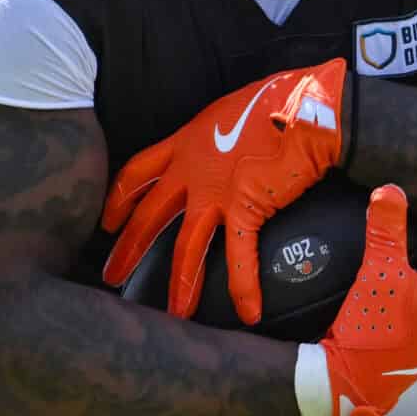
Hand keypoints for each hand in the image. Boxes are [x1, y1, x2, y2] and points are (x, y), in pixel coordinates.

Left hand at [100, 62, 348, 322]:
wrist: (307, 109)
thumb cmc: (280, 101)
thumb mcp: (232, 111)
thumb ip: (217, 136)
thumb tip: (225, 147)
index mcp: (187, 142)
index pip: (138, 173)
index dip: (119, 199)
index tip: (108, 223)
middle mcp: (192, 169)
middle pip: (148, 215)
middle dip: (128, 248)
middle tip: (111, 276)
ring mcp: (215, 191)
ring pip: (186, 245)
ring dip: (180, 283)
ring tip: (174, 314)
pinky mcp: (245, 207)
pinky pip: (240, 255)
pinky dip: (245, 287)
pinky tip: (249, 312)